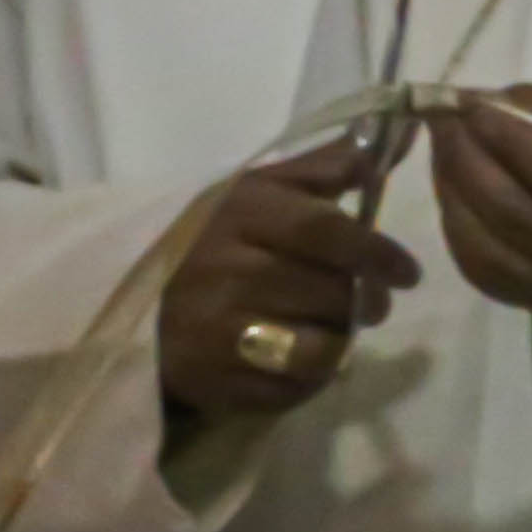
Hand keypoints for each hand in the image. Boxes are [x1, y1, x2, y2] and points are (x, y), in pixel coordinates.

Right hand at [155, 133, 418, 419]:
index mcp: (239, 215)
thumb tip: (390, 141)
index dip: (377, 252)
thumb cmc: (208, 238)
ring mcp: (216, 333)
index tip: (408, 272)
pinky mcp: (215, 384)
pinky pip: (293, 390)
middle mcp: (226, 272)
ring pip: (320, 348)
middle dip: (365, 300)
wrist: (124, 297)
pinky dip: (310, 378)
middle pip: (330, 292)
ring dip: (339, 340)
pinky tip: (297, 357)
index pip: (325, 232)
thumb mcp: (256, 190)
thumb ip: (323, 168)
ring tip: (328, 326)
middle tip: (372, 302)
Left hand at [433, 87, 531, 318]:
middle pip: (509, 209)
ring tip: (444, 146)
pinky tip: (454, 189)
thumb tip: (490, 102)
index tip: (472, 102)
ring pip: (483, 243)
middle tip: (444, 117)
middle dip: (464, 156)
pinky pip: (477, 268)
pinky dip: (454, 225)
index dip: (505, 135)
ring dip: (450, 188)